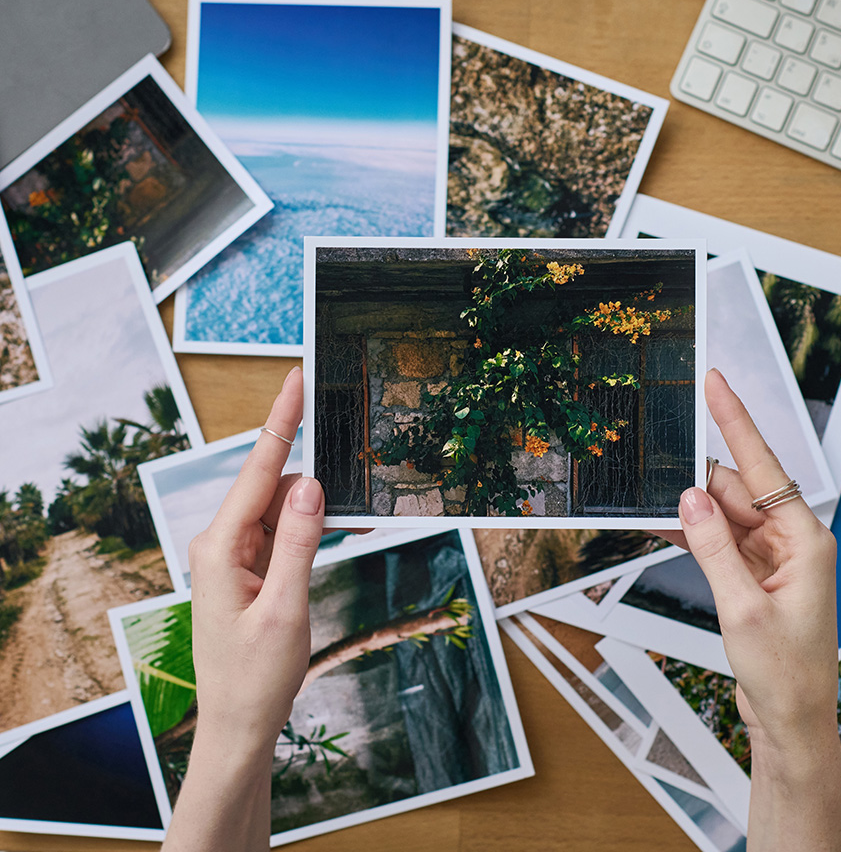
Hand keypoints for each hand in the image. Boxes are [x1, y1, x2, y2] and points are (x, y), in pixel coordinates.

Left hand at [187, 366, 324, 753]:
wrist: (238, 726)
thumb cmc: (255, 676)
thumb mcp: (285, 607)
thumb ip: (298, 541)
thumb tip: (311, 483)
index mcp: (220, 546)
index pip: (258, 470)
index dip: (282, 420)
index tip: (296, 379)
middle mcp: (223, 542)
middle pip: (274, 484)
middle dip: (314, 471)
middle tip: (352, 461)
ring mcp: (235, 554)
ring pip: (282, 507)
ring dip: (317, 506)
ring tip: (355, 515)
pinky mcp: (248, 567)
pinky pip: (283, 531)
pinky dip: (311, 527)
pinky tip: (338, 528)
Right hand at [668, 368, 839, 758]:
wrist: (791, 719)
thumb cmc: (785, 672)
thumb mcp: (741, 608)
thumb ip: (713, 546)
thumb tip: (689, 496)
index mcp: (805, 539)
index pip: (763, 466)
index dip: (735, 420)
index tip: (716, 383)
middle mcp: (791, 539)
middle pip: (735, 488)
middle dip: (695, 480)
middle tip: (653, 469)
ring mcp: (772, 555)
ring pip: (722, 512)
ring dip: (690, 510)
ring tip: (650, 504)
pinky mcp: (754, 572)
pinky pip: (718, 538)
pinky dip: (692, 533)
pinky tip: (662, 524)